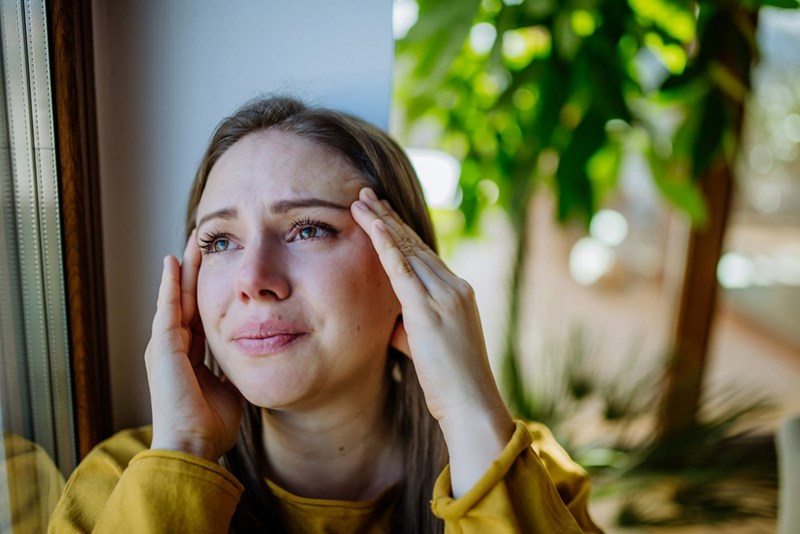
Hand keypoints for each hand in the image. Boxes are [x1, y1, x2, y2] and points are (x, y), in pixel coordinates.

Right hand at [145, 231, 243, 460]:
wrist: (193, 445)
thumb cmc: (211, 425)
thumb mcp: (230, 386)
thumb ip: (236, 367)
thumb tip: (255, 354)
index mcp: (189, 357)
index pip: (200, 314)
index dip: (209, 290)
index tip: (219, 267)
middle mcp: (173, 348)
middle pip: (186, 300)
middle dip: (194, 271)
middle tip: (203, 242)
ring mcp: (164, 347)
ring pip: (175, 298)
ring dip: (182, 270)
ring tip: (191, 243)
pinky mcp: (161, 348)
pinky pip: (166, 309)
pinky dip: (169, 285)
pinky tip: (173, 263)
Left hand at [351, 188, 513, 495]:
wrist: (472, 403)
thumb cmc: (450, 381)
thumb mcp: (428, 345)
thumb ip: (409, 325)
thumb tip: (388, 319)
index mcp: (457, 293)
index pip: (423, 254)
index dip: (400, 231)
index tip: (382, 213)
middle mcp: (454, 287)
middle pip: (415, 244)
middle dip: (388, 218)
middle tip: (366, 194)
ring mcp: (445, 296)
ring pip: (407, 250)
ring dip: (381, 223)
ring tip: (360, 202)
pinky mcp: (430, 310)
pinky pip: (403, 270)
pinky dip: (386, 245)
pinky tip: (372, 226)